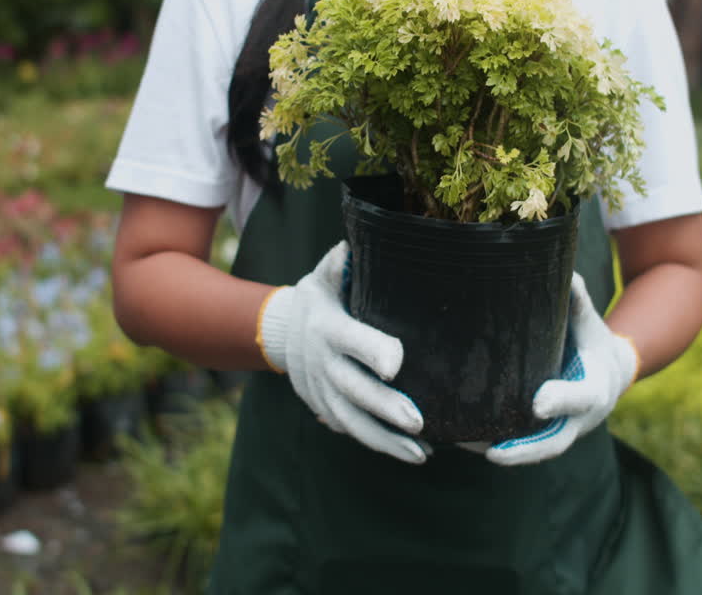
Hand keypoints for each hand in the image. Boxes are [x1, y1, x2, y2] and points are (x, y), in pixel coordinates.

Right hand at [258, 241, 429, 463]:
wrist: (281, 333)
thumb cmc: (320, 299)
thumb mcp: (324, 277)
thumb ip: (338, 265)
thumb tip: (349, 248)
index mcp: (328, 328)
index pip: (350, 340)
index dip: (372, 351)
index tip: (397, 365)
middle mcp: (323, 364)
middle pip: (353, 390)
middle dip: (385, 408)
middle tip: (419, 422)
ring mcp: (322, 392)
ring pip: (352, 422)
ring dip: (386, 440)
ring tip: (421, 454)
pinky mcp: (325, 409)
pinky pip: (351, 430)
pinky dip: (379, 444)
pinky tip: (411, 453)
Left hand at [481, 272, 639, 465]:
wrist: (609, 373)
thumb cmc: (592, 341)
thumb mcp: (590, 323)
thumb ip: (577, 302)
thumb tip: (566, 273)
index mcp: (594, 389)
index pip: (579, 398)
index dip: (560, 401)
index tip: (537, 403)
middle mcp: (578, 419)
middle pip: (554, 442)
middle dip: (525, 449)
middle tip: (494, 452)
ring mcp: (560, 431)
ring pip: (532, 450)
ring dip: (500, 453)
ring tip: (463, 447)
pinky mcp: (543, 435)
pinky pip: (520, 446)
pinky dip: (492, 446)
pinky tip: (460, 441)